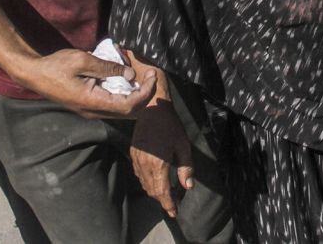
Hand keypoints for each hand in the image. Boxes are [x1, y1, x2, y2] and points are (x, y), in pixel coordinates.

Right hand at [14, 49, 156, 117]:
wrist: (34, 74)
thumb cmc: (56, 66)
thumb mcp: (83, 60)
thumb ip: (108, 67)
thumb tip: (130, 72)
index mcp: (93, 102)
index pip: (129, 105)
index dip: (145, 93)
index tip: (152, 75)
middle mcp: (93, 112)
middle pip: (128, 112)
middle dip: (145, 95)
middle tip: (151, 75)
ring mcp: (90, 111)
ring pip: (121, 111)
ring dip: (135, 96)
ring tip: (142, 77)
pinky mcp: (88, 107)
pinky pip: (112, 105)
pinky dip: (124, 95)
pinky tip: (126, 80)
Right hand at [131, 97, 194, 218]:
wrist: (152, 110)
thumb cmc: (171, 127)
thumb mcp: (183, 146)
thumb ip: (186, 168)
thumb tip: (188, 187)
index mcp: (158, 165)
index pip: (162, 192)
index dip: (168, 204)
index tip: (174, 213)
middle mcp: (145, 166)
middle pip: (153, 191)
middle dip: (163, 200)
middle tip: (174, 204)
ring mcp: (137, 161)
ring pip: (145, 184)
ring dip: (155, 192)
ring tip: (167, 195)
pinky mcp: (134, 155)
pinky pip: (139, 175)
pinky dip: (147, 183)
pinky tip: (156, 181)